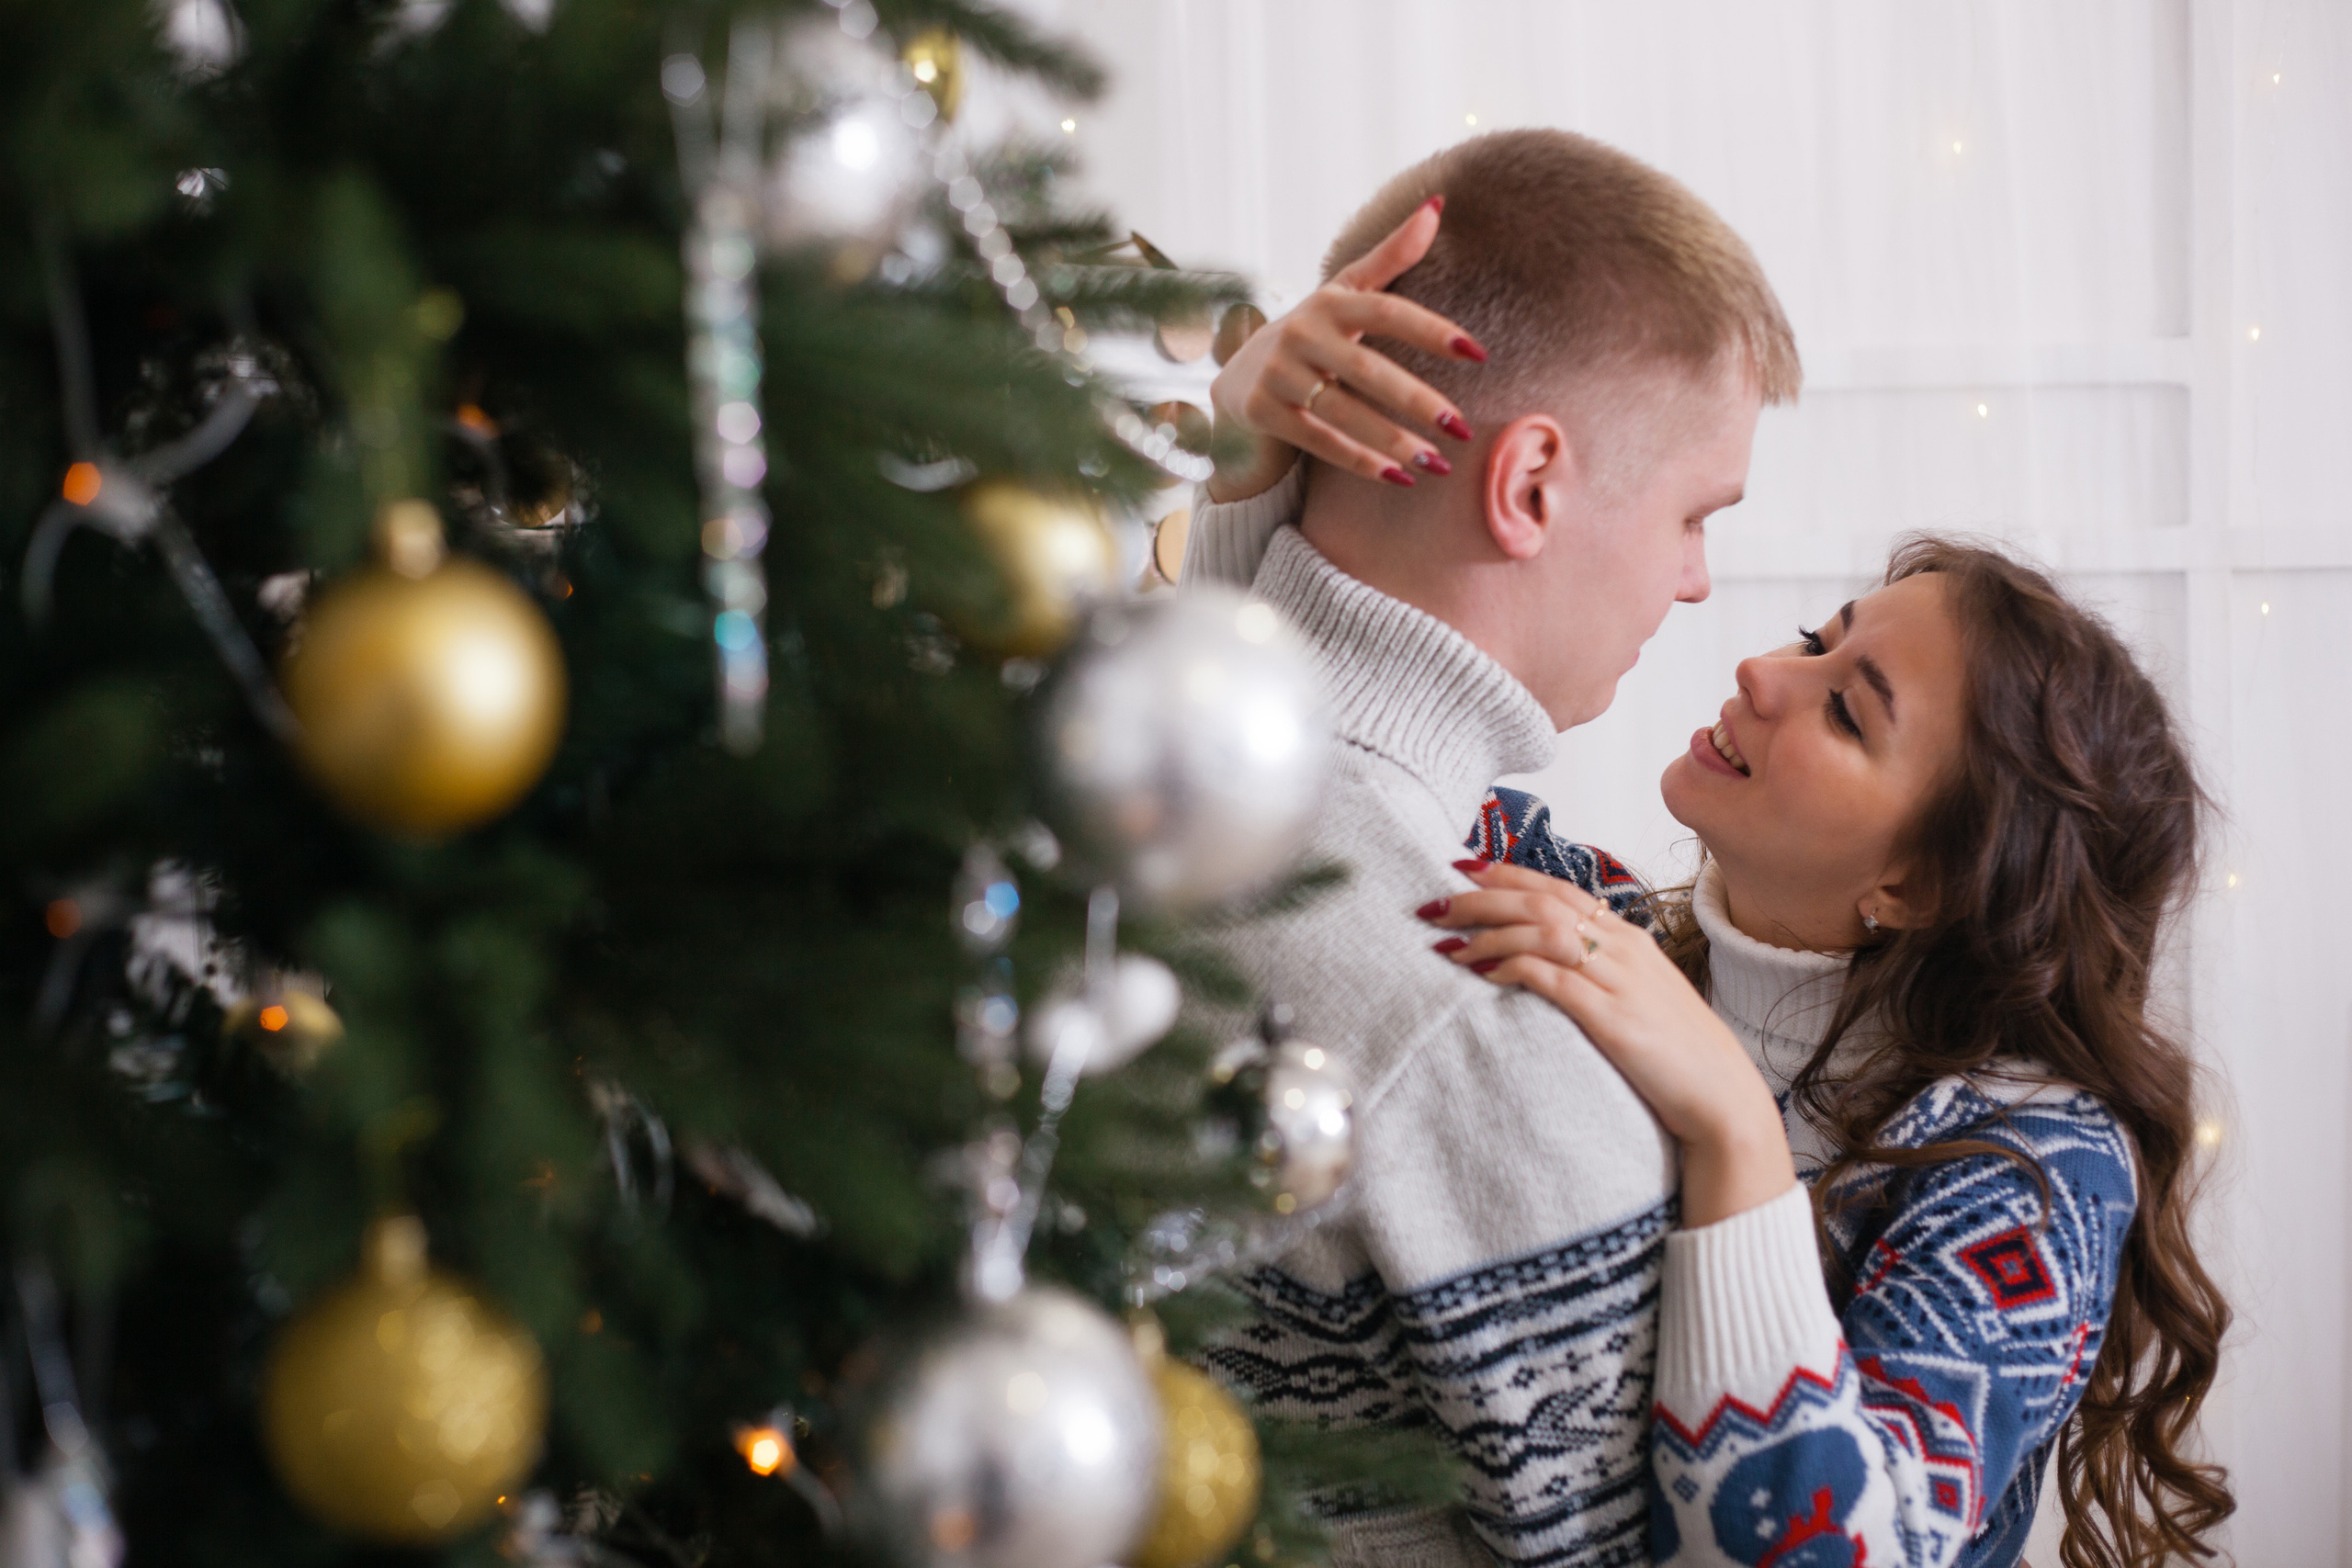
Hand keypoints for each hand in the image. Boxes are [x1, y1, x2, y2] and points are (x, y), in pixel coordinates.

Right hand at [1206, 195, 1486, 502]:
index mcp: (1330, 301)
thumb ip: (1392, 256)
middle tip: (1462, 426)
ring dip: (1394, 441)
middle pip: (1368, 370)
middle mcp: (1301, 334)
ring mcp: (1278, 375)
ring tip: (1439, 464)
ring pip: (1345, 412)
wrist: (1240, 376)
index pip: (1387, 311)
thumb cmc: (1312, 332)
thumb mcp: (1346, 291)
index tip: (1477, 353)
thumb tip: (1437, 203)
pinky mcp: (1264, 413)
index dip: (1431, 331)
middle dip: (1418, 401)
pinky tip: (1399, 478)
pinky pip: (1319, 441)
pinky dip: (1360, 462)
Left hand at [1421, 862, 1797, 1227]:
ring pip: (1542, 932)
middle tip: (1434, 905)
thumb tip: (1546, 960)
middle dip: (1480, 899)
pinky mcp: (1613, 1018)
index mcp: (1627, 938)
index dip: (1507, 875)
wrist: (1722, 1097)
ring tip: (1446, 944)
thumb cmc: (1675, 1051)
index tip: (1462, 868)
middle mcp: (1622, 949)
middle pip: (1541, 903)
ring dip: (1487, 932)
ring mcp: (1619, 981)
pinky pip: (1552, 978)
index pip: (1558, 889)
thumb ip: (1599, 971)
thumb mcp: (1638, 996)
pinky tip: (1481, 973)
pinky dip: (1511, 968)